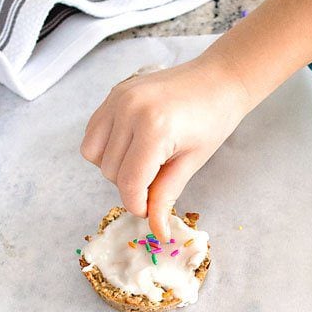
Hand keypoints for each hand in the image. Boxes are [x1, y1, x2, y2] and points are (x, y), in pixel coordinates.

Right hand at [80, 53, 248, 239]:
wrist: (218, 80)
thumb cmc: (213, 121)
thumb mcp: (191, 163)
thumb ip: (166, 196)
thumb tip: (157, 231)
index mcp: (155, 128)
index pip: (129, 183)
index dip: (138, 205)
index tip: (150, 210)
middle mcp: (129, 110)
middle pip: (111, 172)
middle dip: (131, 185)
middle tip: (158, 177)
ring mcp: (118, 99)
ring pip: (94, 155)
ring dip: (115, 167)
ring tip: (144, 160)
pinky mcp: (113, 94)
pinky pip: (93, 133)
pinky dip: (106, 148)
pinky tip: (131, 146)